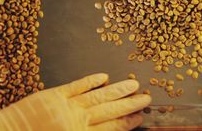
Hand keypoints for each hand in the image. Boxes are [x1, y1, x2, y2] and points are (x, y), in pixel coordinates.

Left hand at [0, 73, 150, 130]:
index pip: (112, 129)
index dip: (128, 121)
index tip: (141, 116)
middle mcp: (78, 121)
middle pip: (110, 112)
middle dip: (129, 105)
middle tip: (146, 97)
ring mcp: (67, 106)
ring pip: (98, 97)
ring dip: (117, 90)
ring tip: (133, 84)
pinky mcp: (55, 94)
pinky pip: (77, 85)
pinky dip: (91, 81)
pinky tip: (104, 76)